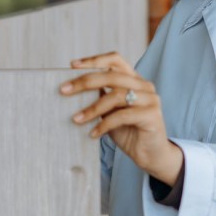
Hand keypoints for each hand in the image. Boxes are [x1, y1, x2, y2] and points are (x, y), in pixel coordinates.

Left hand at [60, 52, 182, 185]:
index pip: (115, 60)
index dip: (94, 60)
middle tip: (64, 90)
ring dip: (92, 108)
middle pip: (112, 75)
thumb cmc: (129, 132)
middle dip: (85, 81)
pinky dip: (104, 124)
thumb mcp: (110, 112)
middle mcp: (144, 85)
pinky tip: (93, 134)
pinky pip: (122, 116)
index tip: (72, 65)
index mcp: (134, 80)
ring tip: (76, 119)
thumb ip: (100, 97)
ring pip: (116, 95)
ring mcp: (150, 99)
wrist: (151, 155)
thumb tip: (73, 88)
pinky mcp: (152, 115)